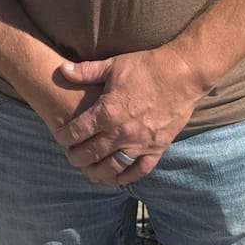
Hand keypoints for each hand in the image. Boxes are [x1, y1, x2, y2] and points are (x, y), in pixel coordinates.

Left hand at [48, 47, 205, 185]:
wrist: (183, 74)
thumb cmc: (147, 67)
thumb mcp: (113, 66)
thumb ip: (86, 72)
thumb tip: (62, 71)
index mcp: (106, 112)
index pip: (76, 132)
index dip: (64, 137)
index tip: (61, 137)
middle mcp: (120, 132)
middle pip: (89, 154)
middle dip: (76, 157)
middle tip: (71, 155)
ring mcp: (139, 143)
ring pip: (111, 167)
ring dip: (96, 171)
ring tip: (89, 169)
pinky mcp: (157, 148)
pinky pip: (138, 170)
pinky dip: (125, 177)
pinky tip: (117, 178)